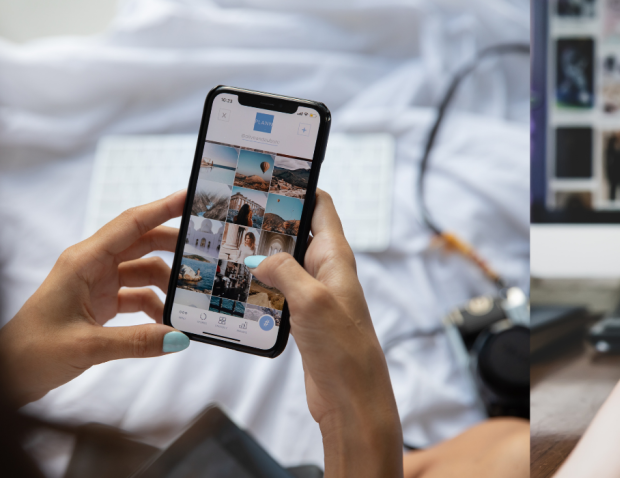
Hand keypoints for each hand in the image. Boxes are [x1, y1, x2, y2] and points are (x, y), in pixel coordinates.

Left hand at [0, 191, 190, 406]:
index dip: (162, 209)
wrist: (9, 373)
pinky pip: (138, 295)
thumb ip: (137, 342)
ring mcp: (96, 284)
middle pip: (143, 243)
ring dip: (167, 286)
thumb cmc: (32, 350)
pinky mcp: (99, 303)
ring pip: (143, 271)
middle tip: (207, 253)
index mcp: (83, 262)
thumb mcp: (87, 346)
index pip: (130, 225)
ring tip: (188, 303)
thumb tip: (179, 337)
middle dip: (175, 247)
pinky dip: (155, 307)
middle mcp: (91, 266)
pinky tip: (166, 325)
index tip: (190, 197)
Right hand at [245, 190, 401, 477]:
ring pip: (283, 263)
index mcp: (337, 256)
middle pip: (296, 232)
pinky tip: (235, 286)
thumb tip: (260, 257)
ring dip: (259, 256)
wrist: (352, 396)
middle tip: (232, 211)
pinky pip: (278, 291)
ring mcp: (315, 294)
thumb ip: (285, 271)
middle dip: (268, 222)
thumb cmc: (343, 348)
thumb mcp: (312, 300)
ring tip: (226, 245)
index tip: (269, 173)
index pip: (320, 206)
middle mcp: (327, 270)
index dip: (299, 186)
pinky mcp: (304, 317)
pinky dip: (258, 286)